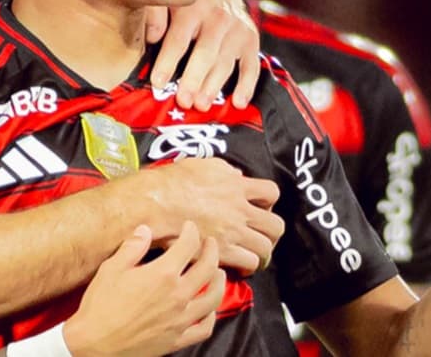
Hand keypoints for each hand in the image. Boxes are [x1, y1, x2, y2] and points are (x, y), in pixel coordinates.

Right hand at [64, 222, 226, 356]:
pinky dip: (211, 316)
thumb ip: (132, 247)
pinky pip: (204, 328)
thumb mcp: (112, 269)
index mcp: (162, 274)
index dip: (191, 232)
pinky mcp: (177, 339)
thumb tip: (146, 229)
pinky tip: (209, 309)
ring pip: (213, 297)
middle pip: (208, 268)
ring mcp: (180, 319)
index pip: (188, 246)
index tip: (190, 227)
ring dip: (219, 281)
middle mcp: (177, 296)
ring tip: (218, 272)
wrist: (94, 345)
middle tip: (210, 243)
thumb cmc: (100, 306)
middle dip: (212, 251)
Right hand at [135, 157, 282, 273]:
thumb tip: (236, 176)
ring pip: (265, 247)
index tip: (260, 208)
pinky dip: (247, 265)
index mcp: (236, 186)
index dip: (269, 202)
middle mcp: (240, 210)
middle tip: (261, 236)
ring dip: (262, 252)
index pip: (271, 193)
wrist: (154, 204)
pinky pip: (249, 262)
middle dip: (271, 233)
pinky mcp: (223, 251)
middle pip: (275, 225)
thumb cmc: (171, 183)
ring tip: (254, 255)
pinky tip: (239, 265)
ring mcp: (233, 232)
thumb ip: (224, 171)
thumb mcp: (201, 165)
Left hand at [145, 0, 259, 110]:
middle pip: (205, 53)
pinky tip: (238, 102)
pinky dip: (246, 85)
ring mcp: (236, 28)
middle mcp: (218, 16)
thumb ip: (155, 13)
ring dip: (214, 85)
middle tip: (183, 101)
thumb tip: (153, 36)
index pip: (179, 37)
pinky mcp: (250, 39)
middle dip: (194, 79)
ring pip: (225, 62)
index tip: (158, 83)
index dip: (168, 61)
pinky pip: (251, 65)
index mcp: (192, 5)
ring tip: (201, 105)